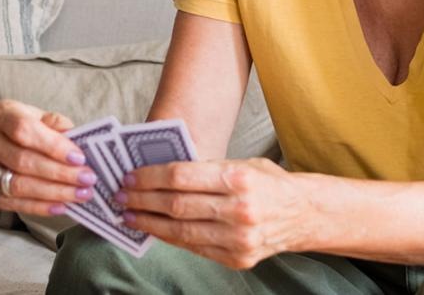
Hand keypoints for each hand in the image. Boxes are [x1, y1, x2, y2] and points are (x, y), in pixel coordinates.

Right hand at [0, 99, 97, 215]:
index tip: (79, 158)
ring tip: (79, 196)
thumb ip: (59, 128)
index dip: (52, 146)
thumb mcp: (43, 119)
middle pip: (21, 161)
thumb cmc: (28, 130)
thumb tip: (78, 144)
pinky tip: (59, 206)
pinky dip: (36, 207)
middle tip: (87, 181)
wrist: (2, 143)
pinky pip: (6, 203)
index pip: (24, 129)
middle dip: (59, 174)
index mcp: (0, 113)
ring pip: (15, 185)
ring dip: (52, 194)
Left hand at [117, 158, 312, 269]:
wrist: (303, 214)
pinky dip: (170, 238)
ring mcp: (238, 239)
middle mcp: (239, 210)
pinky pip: (194, 248)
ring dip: (149, 223)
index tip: (129, 177)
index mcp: (239, 178)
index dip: (149, 178)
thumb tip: (157, 174)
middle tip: (120, 196)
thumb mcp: (241, 165)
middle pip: (176, 205)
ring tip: (130, 216)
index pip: (181, 176)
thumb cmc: (268, 183)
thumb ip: (205, 171)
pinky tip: (155, 229)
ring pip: (180, 231)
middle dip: (142, 200)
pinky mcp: (237, 259)